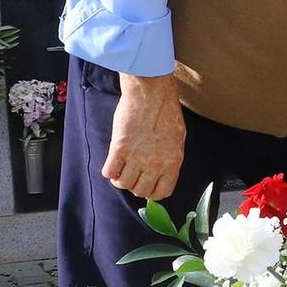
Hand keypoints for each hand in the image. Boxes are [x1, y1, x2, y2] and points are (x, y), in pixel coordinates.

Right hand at [104, 74, 185, 200]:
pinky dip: (109, 171)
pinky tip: (112, 163)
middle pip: (141, 191)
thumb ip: (170, 158)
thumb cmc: (166, 112)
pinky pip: (109, 172)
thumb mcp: (177, 138)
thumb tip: (161, 172)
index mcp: (173, 162)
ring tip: (121, 169)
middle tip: (133, 176)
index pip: (162, 192)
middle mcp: (155, 164)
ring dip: (120, 180)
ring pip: (123, 184)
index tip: (147, 186)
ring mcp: (136, 157)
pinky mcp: (119, 149)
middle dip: (136, 186)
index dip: (153, 192)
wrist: (150, 94)